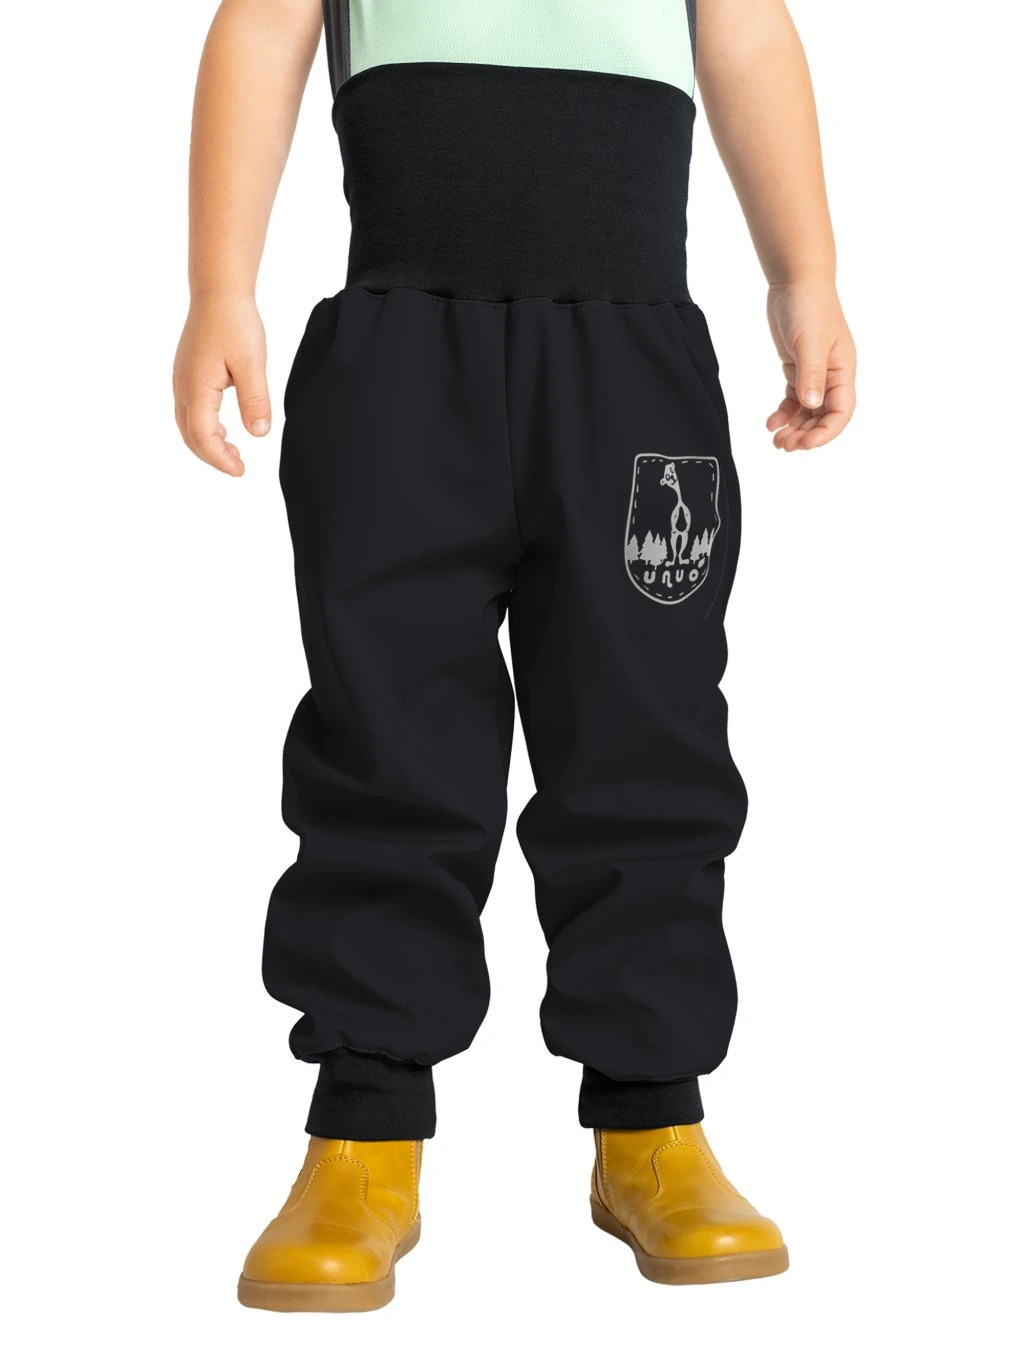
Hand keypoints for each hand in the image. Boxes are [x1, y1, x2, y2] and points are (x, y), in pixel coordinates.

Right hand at [173, 293, 269, 475]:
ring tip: (234, 452)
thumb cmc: (234, 323)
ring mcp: (182, 380)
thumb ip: (255, 400)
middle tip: (239, 467)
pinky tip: (223, 427)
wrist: (218, 292)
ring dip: (207, 442)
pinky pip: (189, 410)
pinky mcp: (187, 373)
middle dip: (213, 456)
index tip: (240, 471)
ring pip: (187, 424)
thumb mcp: (252, 363)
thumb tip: (258, 433)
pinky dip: (204, 427)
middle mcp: (182, 387)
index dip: (220, 459)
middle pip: (190, 436)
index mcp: (196, 387)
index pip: (202, 436)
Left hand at [765, 281, 856, 449]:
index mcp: (843, 370)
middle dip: (806, 434)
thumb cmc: (809, 305)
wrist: (795, 281)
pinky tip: (771, 423)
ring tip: (777, 441)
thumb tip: (813, 405)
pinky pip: (794, 399)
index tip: (806, 444)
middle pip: (824, 416)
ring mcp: (815, 373)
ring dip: (794, 428)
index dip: (826, 432)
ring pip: (808, 411)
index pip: (841, 411)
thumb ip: (811, 374)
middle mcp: (832, 375)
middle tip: (784, 446)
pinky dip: (784, 413)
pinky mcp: (798, 368)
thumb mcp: (810, 342)